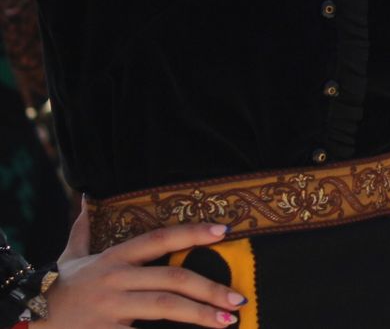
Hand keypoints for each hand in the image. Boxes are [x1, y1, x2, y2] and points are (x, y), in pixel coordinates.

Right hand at [44, 201, 248, 326]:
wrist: (25, 318)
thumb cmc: (58, 288)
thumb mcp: (71, 257)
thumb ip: (85, 229)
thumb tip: (88, 198)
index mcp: (114, 257)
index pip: (159, 238)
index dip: (192, 233)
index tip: (225, 231)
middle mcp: (115, 279)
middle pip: (171, 278)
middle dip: (210, 288)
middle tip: (238, 299)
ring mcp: (110, 307)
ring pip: (164, 306)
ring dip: (200, 314)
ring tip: (228, 321)